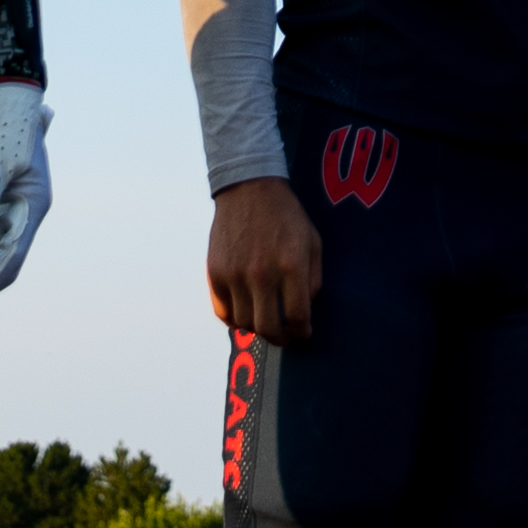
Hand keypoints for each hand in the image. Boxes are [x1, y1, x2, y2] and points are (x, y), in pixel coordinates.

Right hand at [205, 177, 324, 342]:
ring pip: (245, 323)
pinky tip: (246, 311)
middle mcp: (261, 273)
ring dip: (257, 327)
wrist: (249, 188)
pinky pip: (223, 312)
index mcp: (291, 265)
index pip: (298, 317)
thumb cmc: (286, 216)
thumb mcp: (313, 242)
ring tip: (266, 319)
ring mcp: (234, 274)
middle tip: (285, 336)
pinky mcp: (214, 273)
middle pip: (269, 328)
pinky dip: (235, 319)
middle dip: (281, 339)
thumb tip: (304, 311)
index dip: (303, 331)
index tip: (303, 332)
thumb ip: (313, 279)